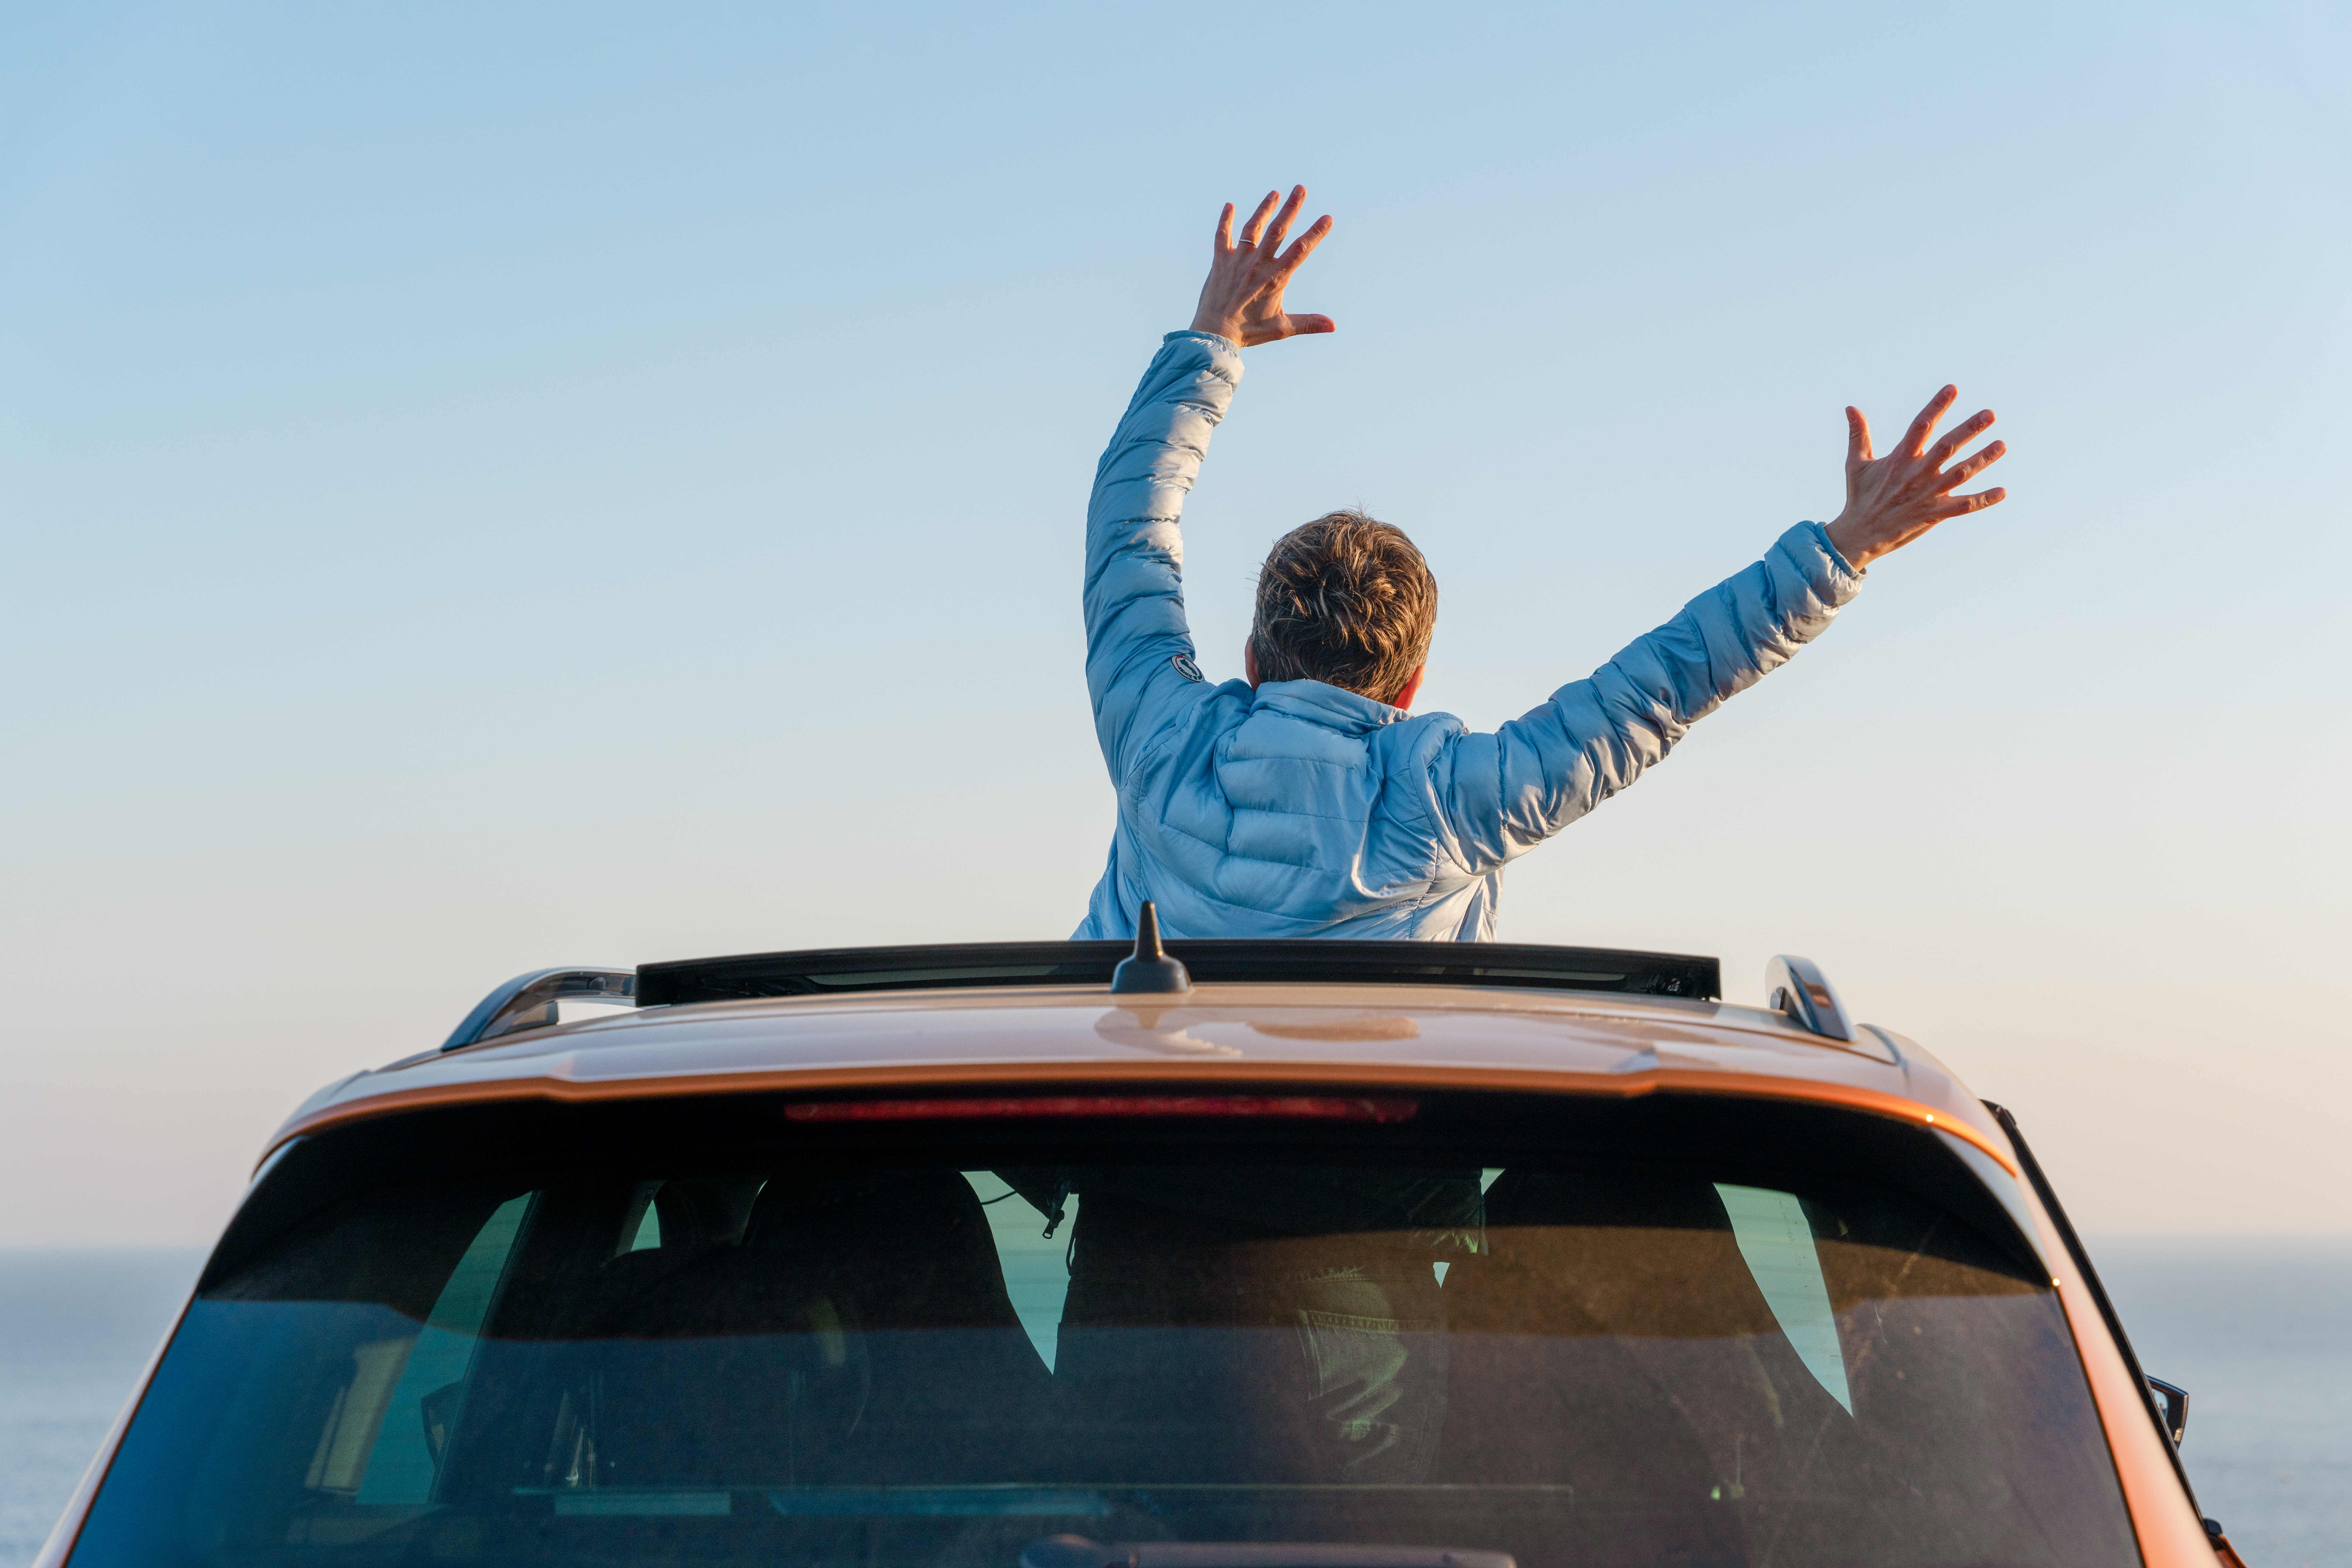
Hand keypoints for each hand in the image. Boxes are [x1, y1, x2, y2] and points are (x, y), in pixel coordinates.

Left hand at [1189, 185, 1334, 347]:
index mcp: (1275, 278)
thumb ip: (1308, 323)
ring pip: (1253, 228)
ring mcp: (1237, 260)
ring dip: (1264, 208)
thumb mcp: (1281, 328)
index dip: (1315, 233)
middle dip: (1291, 208)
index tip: (1327, 218)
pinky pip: (1222, 235)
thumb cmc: (1248, 331)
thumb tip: (1333, 325)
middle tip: (1300, 188)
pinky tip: (1229, 205)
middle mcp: (1257, 264)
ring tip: (1274, 193)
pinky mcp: (1220, 261)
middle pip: (1277, 230)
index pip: (1300, 250)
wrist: (1214, 334)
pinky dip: (1225, 220)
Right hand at [1823, 388, 2007, 569]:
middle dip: (1969, 430)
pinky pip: (1963, 506)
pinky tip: (2002, 491)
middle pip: (1947, 447)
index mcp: (1899, 459)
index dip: (1937, 406)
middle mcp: (1916, 474)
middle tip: (1990, 414)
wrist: (1860, 535)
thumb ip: (1858, 434)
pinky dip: (1982, 500)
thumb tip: (1850, 407)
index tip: (1953, 389)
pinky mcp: (1933, 514)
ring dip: (1982, 459)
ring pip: (1960, 474)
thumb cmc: (1859, 497)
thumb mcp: (1856, 463)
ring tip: (2002, 445)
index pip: (1921, 426)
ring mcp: (1927, 495)